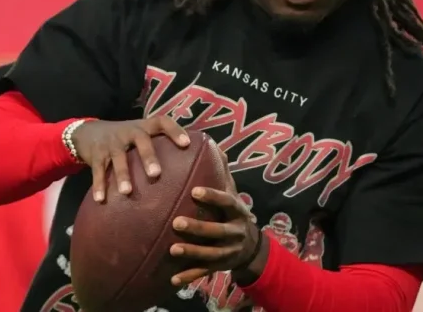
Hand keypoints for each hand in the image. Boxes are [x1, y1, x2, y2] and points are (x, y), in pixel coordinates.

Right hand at [72, 116, 189, 201]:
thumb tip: (190, 167)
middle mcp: (129, 131)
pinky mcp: (96, 154)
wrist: (88, 132)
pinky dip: (99, 185)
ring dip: (123, 175)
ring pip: (118, 158)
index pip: (162, 122)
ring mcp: (111, 142)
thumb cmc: (124, 138)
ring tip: (127, 192)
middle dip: (148, 156)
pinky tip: (101, 200)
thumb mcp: (139, 134)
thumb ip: (157, 145)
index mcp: (143, 127)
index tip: (186, 144)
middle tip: (156, 174)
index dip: (175, 131)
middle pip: (141, 140)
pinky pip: (97, 170)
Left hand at [168, 155, 263, 285]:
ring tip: (172, 249)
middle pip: (218, 231)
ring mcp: (230, 252)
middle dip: (199, 228)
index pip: (227, 201)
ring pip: (211, 254)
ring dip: (192, 253)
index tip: (194, 190)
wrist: (250, 248)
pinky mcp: (221, 268)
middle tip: (176, 221)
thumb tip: (211, 143)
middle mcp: (237, 232)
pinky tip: (173, 279)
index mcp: (239, 211)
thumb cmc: (233, 214)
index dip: (213, 196)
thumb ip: (221, 172)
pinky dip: (190, 277)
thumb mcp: (232, 194)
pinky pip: (205, 273)